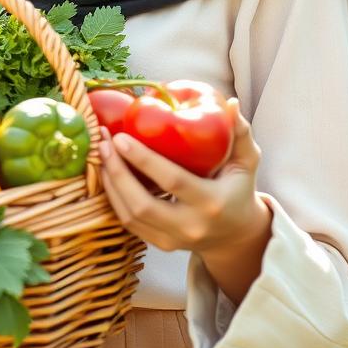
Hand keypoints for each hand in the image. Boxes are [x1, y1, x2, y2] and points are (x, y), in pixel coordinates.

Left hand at [98, 97, 267, 256]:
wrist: (236, 237)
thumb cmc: (239, 191)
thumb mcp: (246, 163)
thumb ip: (240, 134)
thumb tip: (230, 103)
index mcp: (212, 203)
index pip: (173, 181)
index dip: (144, 160)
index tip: (120, 137)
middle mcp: (190, 226)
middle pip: (142, 204)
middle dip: (117, 172)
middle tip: (103, 143)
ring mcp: (173, 240)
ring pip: (130, 216)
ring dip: (110, 184)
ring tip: (101, 153)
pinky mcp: (160, 245)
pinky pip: (129, 223)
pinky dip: (114, 198)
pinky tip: (107, 172)